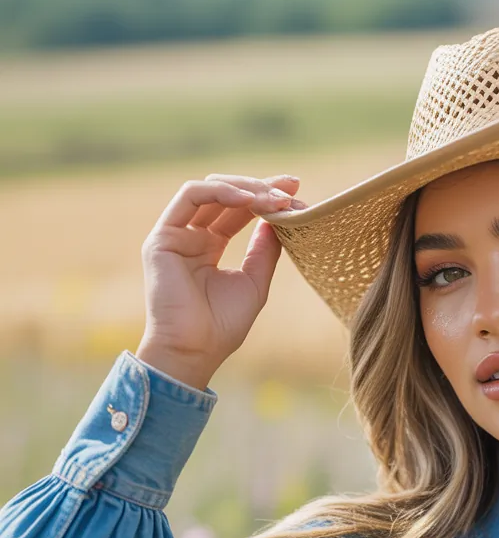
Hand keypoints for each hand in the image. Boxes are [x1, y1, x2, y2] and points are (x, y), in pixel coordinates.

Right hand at [135, 173, 305, 389]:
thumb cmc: (222, 325)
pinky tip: (248, 200)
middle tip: (292, 188)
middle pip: (226, 197)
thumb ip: (263, 251)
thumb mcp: (254, 283)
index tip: (296, 192)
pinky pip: (190, 196)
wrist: (195, 350)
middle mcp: (191, 236)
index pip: (238, 212)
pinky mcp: (163, 236)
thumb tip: (278, 220)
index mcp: (209, 247)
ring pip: (209, 190)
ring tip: (274, 197)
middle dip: (261, 188)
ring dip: (245, 188)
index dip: (265, 198)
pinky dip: (220, 192)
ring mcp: (175, 234)